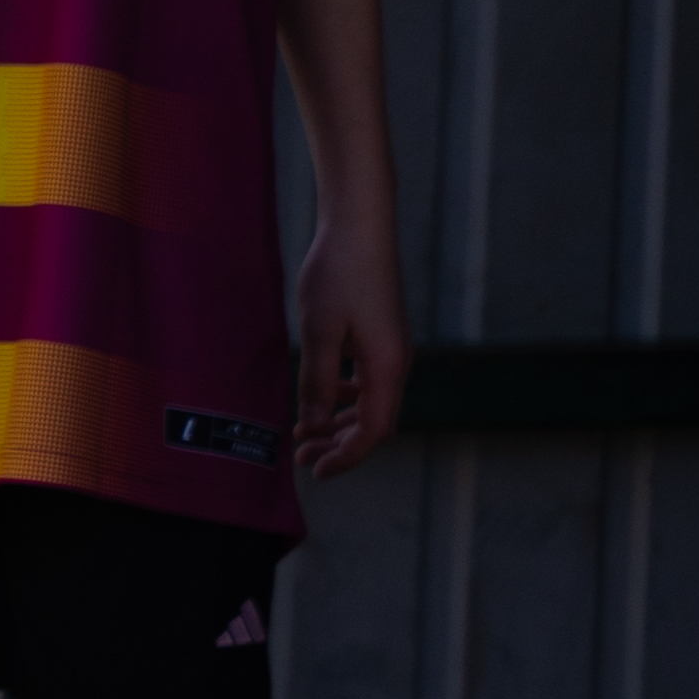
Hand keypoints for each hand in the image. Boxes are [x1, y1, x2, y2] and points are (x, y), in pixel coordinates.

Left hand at [288, 211, 408, 478]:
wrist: (360, 227)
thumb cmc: (338, 273)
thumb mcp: (319, 330)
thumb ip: (317, 378)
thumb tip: (313, 423)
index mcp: (387, 366)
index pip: (374, 431)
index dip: (346, 456)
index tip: (315, 471)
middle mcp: (397, 363)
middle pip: (375, 422)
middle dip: (340, 445)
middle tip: (302, 456)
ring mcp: (391, 350)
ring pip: (371, 403)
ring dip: (340, 422)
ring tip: (305, 433)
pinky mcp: (380, 337)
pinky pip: (367, 381)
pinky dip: (344, 397)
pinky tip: (320, 396)